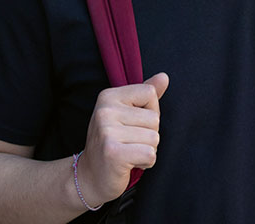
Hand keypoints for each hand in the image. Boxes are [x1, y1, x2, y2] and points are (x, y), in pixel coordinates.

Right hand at [75, 73, 168, 206]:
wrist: (90, 177)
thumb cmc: (114, 142)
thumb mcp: (127, 113)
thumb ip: (146, 95)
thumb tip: (164, 76)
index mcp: (108, 96)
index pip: (149, 93)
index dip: (150, 111)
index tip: (133, 124)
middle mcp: (105, 110)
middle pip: (154, 118)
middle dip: (149, 134)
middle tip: (129, 143)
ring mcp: (107, 131)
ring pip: (154, 138)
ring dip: (147, 149)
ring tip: (129, 152)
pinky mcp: (113, 153)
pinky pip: (150, 154)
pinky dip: (146, 162)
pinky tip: (130, 164)